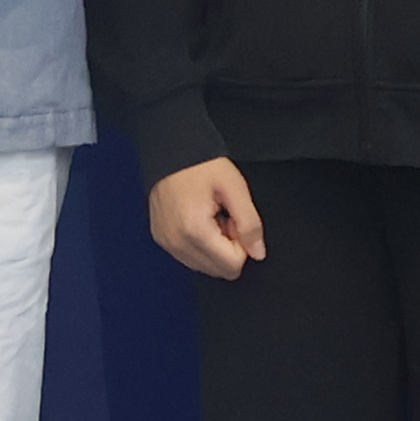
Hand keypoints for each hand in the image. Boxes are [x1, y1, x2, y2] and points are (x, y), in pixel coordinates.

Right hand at [147, 157, 266, 279]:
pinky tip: (197, 218)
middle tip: (223, 217)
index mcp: (195, 231)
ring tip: (210, 216)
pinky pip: (189, 257)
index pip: (231, 266)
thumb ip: (250, 224)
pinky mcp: (161, 239)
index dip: (242, 244)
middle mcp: (177, 243)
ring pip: (204, 267)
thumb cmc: (201, 164)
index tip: (234, 220)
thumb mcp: (235, 188)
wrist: (170, 150)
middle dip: (227, 248)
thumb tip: (258, 253)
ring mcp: (166, 243)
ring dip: (213, 247)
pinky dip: (199, 244)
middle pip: (217, 271)